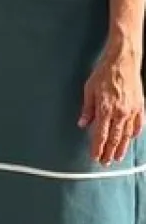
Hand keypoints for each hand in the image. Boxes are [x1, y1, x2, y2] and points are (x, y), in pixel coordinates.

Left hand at [79, 46, 144, 164]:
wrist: (123, 61)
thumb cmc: (104, 73)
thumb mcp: (89, 89)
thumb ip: (87, 109)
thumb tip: (83, 123)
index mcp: (105, 109)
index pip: (101, 134)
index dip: (97, 147)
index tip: (95, 156)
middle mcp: (120, 112)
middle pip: (114, 138)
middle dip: (109, 152)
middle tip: (105, 162)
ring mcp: (132, 110)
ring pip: (126, 135)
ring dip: (122, 148)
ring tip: (117, 157)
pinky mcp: (140, 106)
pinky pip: (138, 124)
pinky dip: (134, 134)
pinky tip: (131, 139)